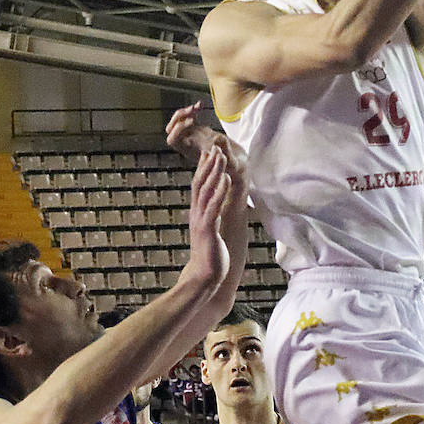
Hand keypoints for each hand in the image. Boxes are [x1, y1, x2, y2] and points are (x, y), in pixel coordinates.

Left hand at [167, 103, 246, 196]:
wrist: (239, 168)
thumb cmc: (236, 169)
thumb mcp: (234, 163)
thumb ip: (226, 152)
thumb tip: (216, 139)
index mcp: (192, 153)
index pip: (173, 140)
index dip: (178, 129)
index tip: (192, 122)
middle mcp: (190, 145)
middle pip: (171, 130)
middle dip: (179, 117)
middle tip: (193, 111)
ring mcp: (194, 137)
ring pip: (178, 123)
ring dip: (185, 112)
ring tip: (197, 107)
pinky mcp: (200, 132)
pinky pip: (189, 119)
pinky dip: (192, 111)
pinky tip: (200, 105)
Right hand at [180, 145, 230, 291]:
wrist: (204, 277)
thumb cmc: (210, 256)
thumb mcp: (208, 232)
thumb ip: (209, 219)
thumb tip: (213, 210)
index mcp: (197, 213)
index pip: (198, 186)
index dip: (203, 168)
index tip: (209, 152)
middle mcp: (197, 214)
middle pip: (200, 183)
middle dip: (207, 164)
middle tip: (214, 146)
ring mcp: (201, 221)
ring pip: (206, 191)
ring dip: (213, 172)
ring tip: (220, 156)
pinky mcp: (208, 229)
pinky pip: (214, 206)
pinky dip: (220, 191)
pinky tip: (226, 179)